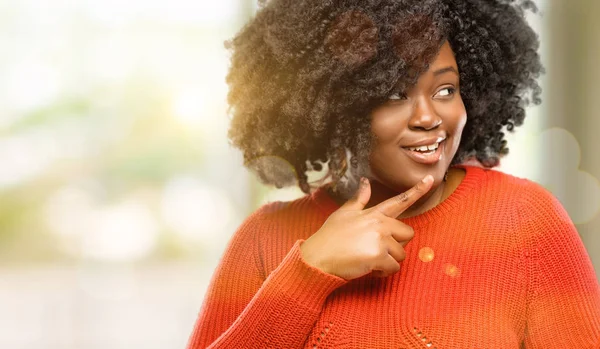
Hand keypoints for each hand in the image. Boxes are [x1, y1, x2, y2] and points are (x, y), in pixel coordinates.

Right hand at [300, 175, 433, 279]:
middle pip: (408, 233)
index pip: (398, 200)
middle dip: (397, 245)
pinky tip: (367, 268)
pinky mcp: (379, 255)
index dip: (416, 190)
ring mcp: (379, 239)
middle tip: (376, 249)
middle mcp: (379, 223)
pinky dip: (383, 273)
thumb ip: (359, 200)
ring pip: (401, 254)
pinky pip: (393, 268)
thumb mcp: (342, 214)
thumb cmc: (329, 237)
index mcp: (372, 213)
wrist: (317, 257)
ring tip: (368, 259)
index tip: (428, 179)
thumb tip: (365, 181)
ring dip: (388, 261)